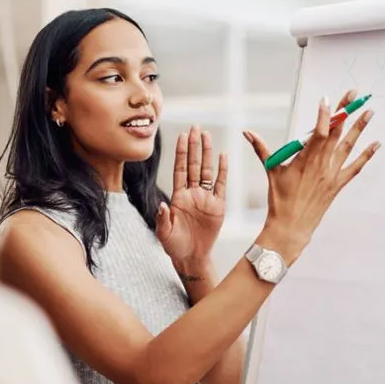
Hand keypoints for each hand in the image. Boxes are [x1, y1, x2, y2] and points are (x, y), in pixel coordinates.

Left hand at [156, 125, 227, 270]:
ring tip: (207, 135)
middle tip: (195, 127)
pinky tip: (223, 155)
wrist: (191, 257)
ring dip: (207, 153)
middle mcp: (192, 193)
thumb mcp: (164, 232)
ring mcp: (205, 198)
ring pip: (207, 170)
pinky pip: (221, 185)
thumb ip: (162, 218)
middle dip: (194, 146)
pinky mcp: (218, 206)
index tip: (181, 136)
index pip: (180, 169)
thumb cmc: (174, 245)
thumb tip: (162, 205)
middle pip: (194, 164)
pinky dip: (223, 170)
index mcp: (178, 197)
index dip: (181, 153)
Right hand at [244, 89, 379, 264]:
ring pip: (348, 146)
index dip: (324, 115)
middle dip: (345, 112)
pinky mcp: (337, 184)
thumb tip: (247, 133)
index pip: (318, 132)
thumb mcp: (270, 171)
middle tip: (353, 95)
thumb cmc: (279, 200)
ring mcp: (331, 174)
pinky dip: (366, 156)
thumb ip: (261, 149)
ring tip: (369, 112)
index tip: (327, 99)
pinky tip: (376, 144)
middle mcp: (321, 165)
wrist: (291, 226)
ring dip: (360, 128)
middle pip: (336, 133)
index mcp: (304, 160)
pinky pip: (355, 167)